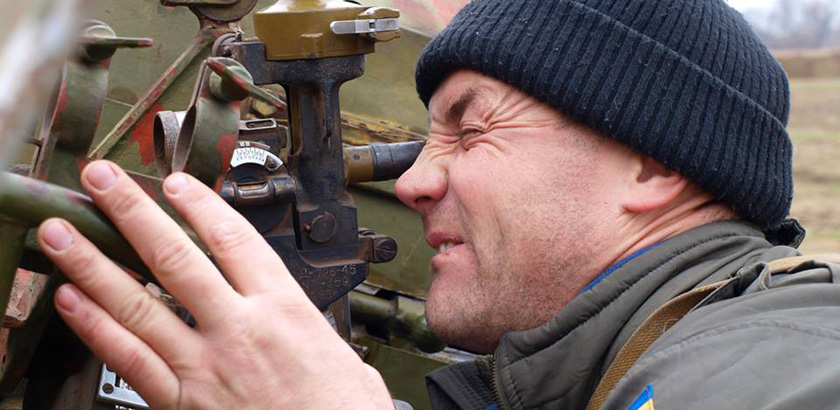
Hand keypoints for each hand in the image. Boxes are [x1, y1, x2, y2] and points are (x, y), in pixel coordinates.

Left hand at [37, 161, 392, 409]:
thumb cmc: (342, 409)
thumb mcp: (336, 348)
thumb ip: (303, 320)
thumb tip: (289, 309)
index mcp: (283, 309)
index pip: (233, 239)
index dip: (198, 204)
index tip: (175, 182)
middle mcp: (239, 329)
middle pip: (175, 257)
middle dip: (132, 212)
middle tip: (101, 180)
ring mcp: (205, 366)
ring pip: (140, 304)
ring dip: (94, 264)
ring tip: (63, 234)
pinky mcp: (183, 403)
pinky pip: (131, 360)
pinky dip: (96, 328)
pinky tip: (72, 302)